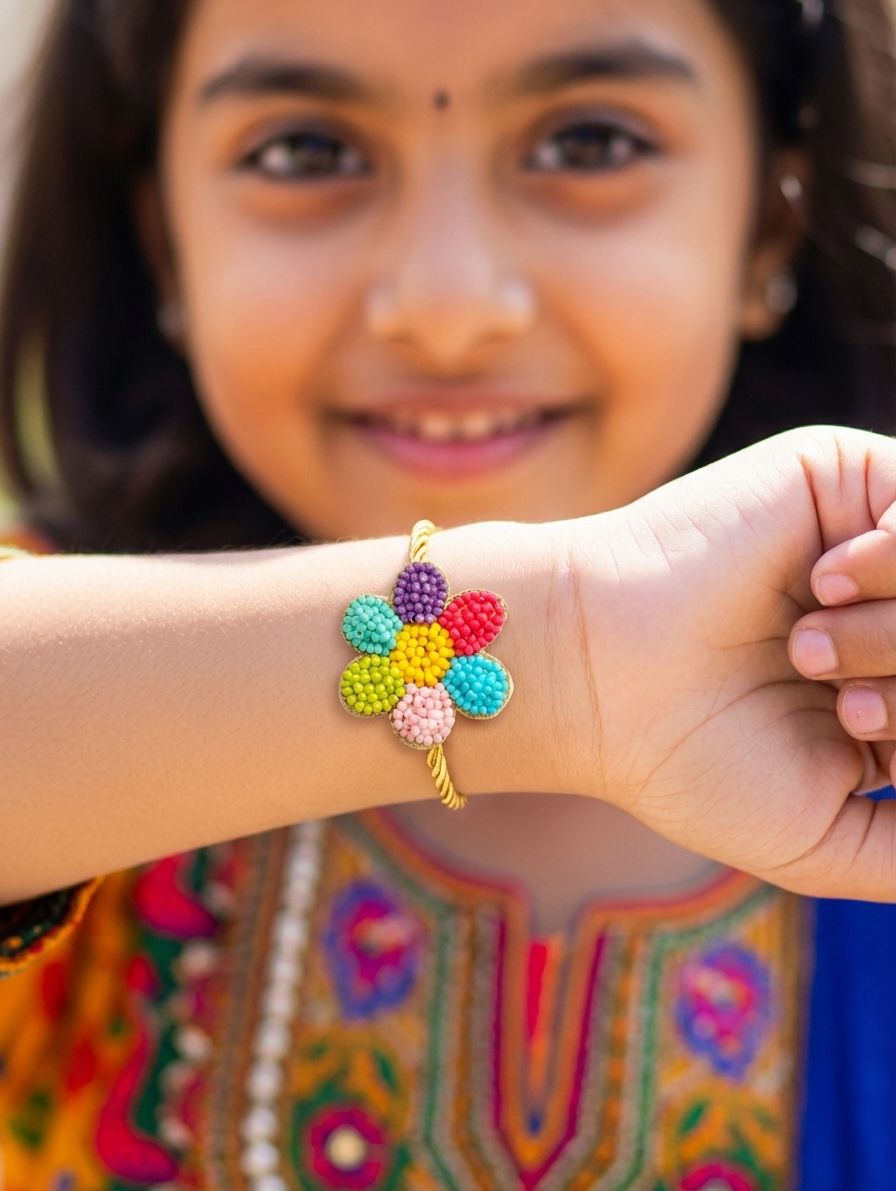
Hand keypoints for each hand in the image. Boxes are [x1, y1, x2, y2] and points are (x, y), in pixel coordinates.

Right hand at [565, 424, 895, 900]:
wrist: (602, 680)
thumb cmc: (696, 763)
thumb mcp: (838, 841)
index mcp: (893, 689)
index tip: (858, 736)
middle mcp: (891, 614)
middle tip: (840, 707)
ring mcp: (876, 543)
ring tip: (806, 652)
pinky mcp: (846, 478)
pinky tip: (817, 585)